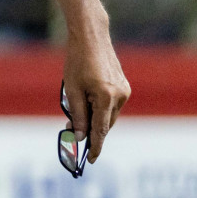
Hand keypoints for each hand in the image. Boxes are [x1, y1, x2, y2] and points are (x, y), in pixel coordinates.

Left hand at [62, 26, 129, 162]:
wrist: (91, 37)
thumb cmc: (77, 61)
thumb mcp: (71, 89)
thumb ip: (77, 114)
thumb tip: (80, 136)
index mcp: (105, 96)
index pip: (101, 130)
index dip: (95, 146)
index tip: (91, 160)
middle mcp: (119, 96)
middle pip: (105, 124)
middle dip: (90, 131)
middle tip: (72, 133)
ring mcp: (124, 91)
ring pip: (109, 115)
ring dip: (95, 120)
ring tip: (76, 115)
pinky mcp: (125, 86)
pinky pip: (112, 106)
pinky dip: (101, 109)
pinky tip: (88, 104)